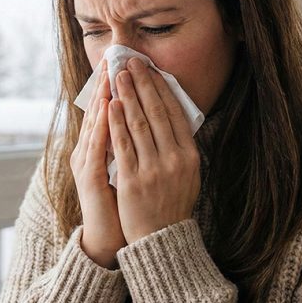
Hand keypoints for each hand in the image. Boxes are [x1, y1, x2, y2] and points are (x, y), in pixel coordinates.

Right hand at [70, 59, 125, 269]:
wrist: (111, 239)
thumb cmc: (124, 205)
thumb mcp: (129, 169)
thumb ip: (131, 146)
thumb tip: (147, 122)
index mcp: (97, 148)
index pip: (107, 111)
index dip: (114, 87)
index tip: (125, 64)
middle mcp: (87, 151)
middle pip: (97, 111)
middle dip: (108, 83)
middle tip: (115, 57)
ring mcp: (85, 162)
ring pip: (95, 122)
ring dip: (104, 96)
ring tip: (112, 72)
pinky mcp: (88, 175)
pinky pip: (97, 145)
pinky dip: (104, 124)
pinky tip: (110, 107)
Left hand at [109, 58, 200, 243]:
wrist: (161, 240)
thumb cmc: (171, 204)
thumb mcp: (187, 175)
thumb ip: (180, 147)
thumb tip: (172, 114)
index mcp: (190, 156)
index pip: (174, 113)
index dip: (161, 88)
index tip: (149, 69)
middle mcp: (174, 160)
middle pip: (156, 113)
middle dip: (142, 84)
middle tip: (131, 63)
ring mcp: (153, 170)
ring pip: (139, 125)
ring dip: (128, 96)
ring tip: (118, 76)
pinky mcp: (132, 181)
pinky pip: (122, 146)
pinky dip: (116, 123)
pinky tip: (111, 106)